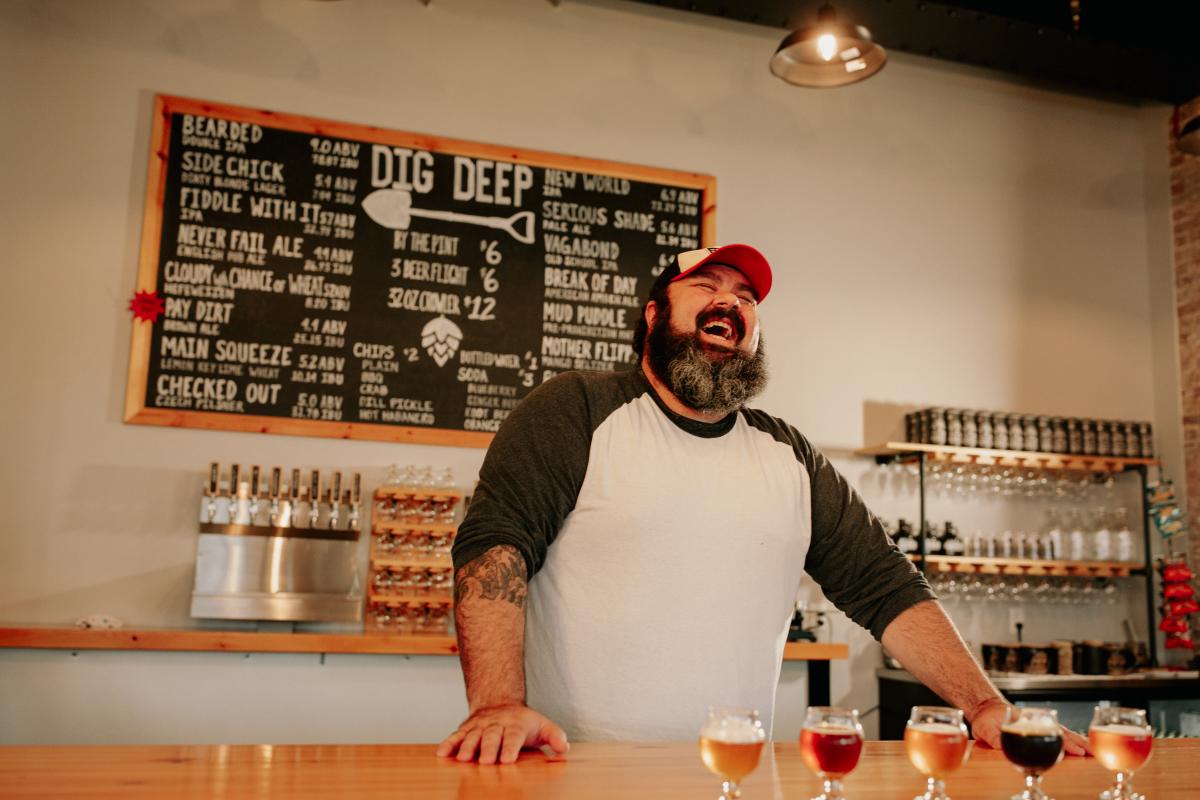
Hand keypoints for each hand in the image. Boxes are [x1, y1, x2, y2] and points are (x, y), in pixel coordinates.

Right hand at [436, 703, 568, 764]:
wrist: (499, 703)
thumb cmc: (523, 722)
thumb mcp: (542, 726)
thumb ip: (554, 736)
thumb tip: (563, 748)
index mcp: (516, 724)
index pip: (514, 736)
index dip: (510, 747)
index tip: (507, 760)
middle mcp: (496, 724)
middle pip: (492, 736)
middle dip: (488, 749)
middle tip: (486, 762)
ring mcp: (480, 725)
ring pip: (472, 736)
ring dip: (467, 747)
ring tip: (463, 759)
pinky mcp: (466, 728)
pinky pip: (456, 735)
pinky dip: (449, 744)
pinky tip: (442, 754)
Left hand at [967, 698, 1090, 755]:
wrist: (984, 708)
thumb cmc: (985, 718)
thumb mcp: (985, 728)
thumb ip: (994, 738)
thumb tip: (1001, 747)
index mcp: (1026, 722)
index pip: (1049, 733)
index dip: (1064, 743)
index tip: (1077, 750)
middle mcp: (1036, 723)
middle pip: (1061, 733)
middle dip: (1078, 743)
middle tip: (1093, 753)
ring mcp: (1038, 726)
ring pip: (1062, 733)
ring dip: (1078, 742)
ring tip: (1092, 752)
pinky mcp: (1037, 730)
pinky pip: (1056, 735)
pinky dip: (1069, 741)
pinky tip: (1078, 749)